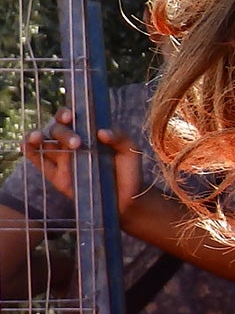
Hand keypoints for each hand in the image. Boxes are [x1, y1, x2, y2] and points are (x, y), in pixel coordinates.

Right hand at [22, 106, 145, 211]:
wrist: (127, 200)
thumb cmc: (129, 171)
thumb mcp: (130, 151)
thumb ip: (120, 137)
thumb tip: (102, 132)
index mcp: (87, 132)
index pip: (71, 117)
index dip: (66, 113)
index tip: (70, 116)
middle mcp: (71, 142)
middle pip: (57, 129)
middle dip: (63, 133)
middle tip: (77, 144)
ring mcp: (63, 159)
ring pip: (43, 142)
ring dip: (36, 137)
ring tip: (37, 138)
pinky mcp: (57, 176)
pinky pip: (39, 161)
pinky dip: (30, 152)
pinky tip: (26, 147)